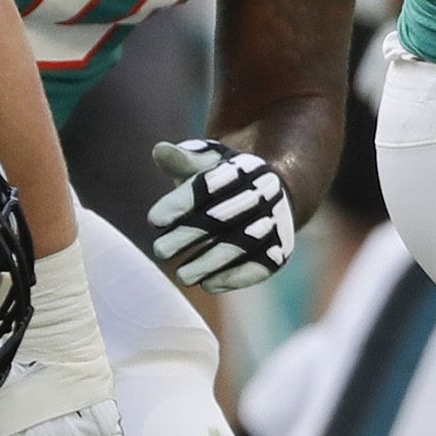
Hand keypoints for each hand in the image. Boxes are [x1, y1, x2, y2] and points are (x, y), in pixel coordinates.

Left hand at [147, 139, 295, 291]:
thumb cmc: (227, 180)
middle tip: (160, 251)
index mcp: (244, 168)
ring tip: (181, 274)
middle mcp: (264, 193)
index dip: (181, 202)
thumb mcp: (208, 163)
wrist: (273, 195)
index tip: (154, 220)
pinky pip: (261, 266)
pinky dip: (236, 277)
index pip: (209, 185)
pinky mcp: (282, 248)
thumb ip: (184, 160)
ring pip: (241, 244)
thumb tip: (160, 150)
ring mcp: (276, 221)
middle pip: (222, 217)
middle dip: (189, 235)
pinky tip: (210, 284)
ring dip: (210, 262)